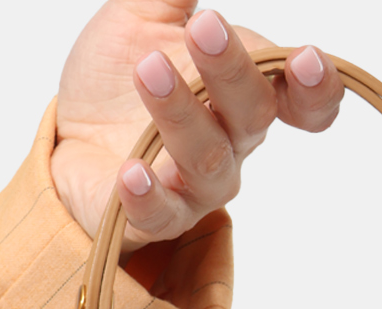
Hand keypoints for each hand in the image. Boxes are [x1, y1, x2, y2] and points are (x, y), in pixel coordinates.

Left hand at [49, 3, 342, 258]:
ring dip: (182, 114)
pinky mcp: (155, 216)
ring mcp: (195, 186)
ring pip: (208, 159)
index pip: (298, 99)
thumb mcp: (139, 17)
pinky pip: (161, 214)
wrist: (66, 137)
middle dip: (233, 72)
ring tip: (149, 70)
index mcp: (239, 96)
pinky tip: (132, 172)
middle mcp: (230, 144)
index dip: (315, 89)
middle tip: (204, 27)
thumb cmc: (116, 83)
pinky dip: (148, 195)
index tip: (307, 61)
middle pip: (253, 116)